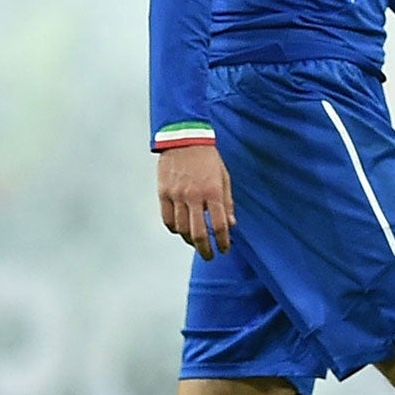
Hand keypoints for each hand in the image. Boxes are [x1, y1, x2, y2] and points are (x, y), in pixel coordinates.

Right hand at [158, 143, 234, 258]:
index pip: (219, 225)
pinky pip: (167, 219)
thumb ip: (227, 202)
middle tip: (209, 256)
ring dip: (190, 240)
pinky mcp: (163, 193)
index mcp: (212, 192)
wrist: (184, 138)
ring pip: (181, 229)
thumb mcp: (224, 177)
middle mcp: (194, 196)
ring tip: (196, 243)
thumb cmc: (207, 158)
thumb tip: (231, 224)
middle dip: (205, 250)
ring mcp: (176, 195)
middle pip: (198, 233)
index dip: (223, 242)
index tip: (224, 249)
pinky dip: (174, 229)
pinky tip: (180, 230)